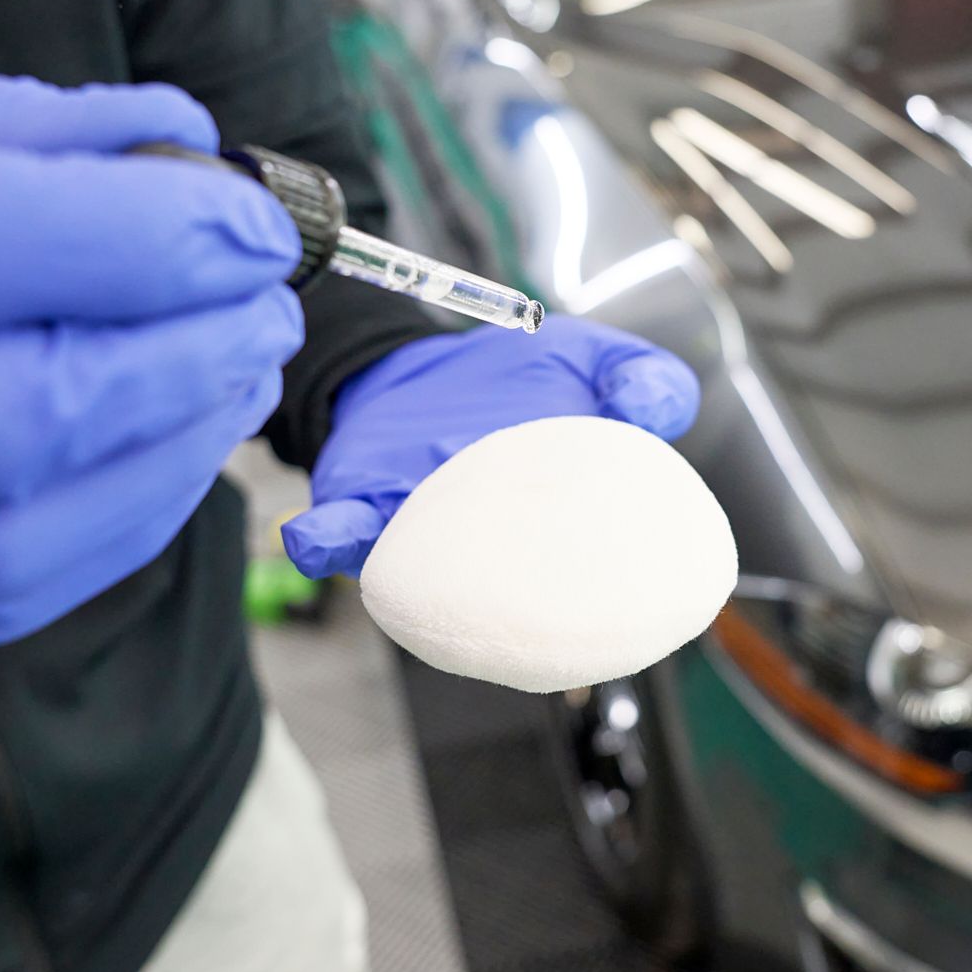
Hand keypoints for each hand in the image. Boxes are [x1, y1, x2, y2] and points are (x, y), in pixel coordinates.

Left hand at [282, 316, 700, 578]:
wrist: (424, 366)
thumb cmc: (517, 382)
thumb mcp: (591, 359)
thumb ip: (641, 378)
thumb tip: (658, 411)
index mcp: (554, 527)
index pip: (577, 578)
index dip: (594, 601)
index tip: (610, 612)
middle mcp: (487, 548)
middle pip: (497, 593)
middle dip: (507, 602)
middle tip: (526, 595)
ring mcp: (420, 535)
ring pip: (419, 575)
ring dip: (417, 573)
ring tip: (417, 565)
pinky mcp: (361, 512)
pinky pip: (340, 537)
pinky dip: (327, 542)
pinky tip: (313, 538)